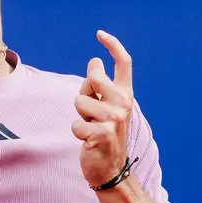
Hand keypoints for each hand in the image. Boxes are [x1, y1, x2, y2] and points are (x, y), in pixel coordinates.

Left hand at [72, 30, 134, 188]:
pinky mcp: (102, 135)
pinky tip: (88, 141)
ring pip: (80, 101)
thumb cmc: (103, 134)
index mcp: (126, 95)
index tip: (99, 34)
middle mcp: (124, 104)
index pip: (124, 63)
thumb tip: (94, 60)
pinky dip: (77, 133)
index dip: (113, 45)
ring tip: (91, 128)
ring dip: (79, 116)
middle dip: (84, 90)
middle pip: (94, 77)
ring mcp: (114, 119)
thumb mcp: (105, 108)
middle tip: (89, 110)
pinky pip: (75, 124)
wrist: (111, 169)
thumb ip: (100, 87)